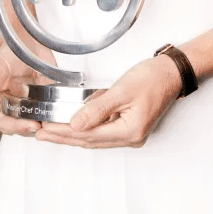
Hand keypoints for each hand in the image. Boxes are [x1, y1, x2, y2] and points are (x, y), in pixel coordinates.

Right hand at [0, 43, 55, 135]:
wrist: (27, 42)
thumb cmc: (7, 55)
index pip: (2, 123)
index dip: (13, 127)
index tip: (26, 126)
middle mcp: (12, 110)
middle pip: (20, 127)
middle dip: (29, 128)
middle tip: (39, 126)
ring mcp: (30, 107)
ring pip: (36, 123)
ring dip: (43, 125)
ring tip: (50, 122)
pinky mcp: (45, 101)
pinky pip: (50, 113)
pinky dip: (54, 116)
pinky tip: (60, 115)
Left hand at [35, 55, 181, 148]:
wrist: (172, 72)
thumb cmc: (153, 78)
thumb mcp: (122, 90)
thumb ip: (97, 108)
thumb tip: (75, 124)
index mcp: (130, 132)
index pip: (88, 135)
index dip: (64, 132)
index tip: (45, 129)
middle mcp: (130, 137)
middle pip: (89, 140)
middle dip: (63, 137)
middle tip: (41, 134)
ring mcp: (130, 133)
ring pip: (94, 137)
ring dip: (72, 133)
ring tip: (51, 131)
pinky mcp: (129, 125)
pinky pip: (102, 129)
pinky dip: (86, 126)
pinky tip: (73, 123)